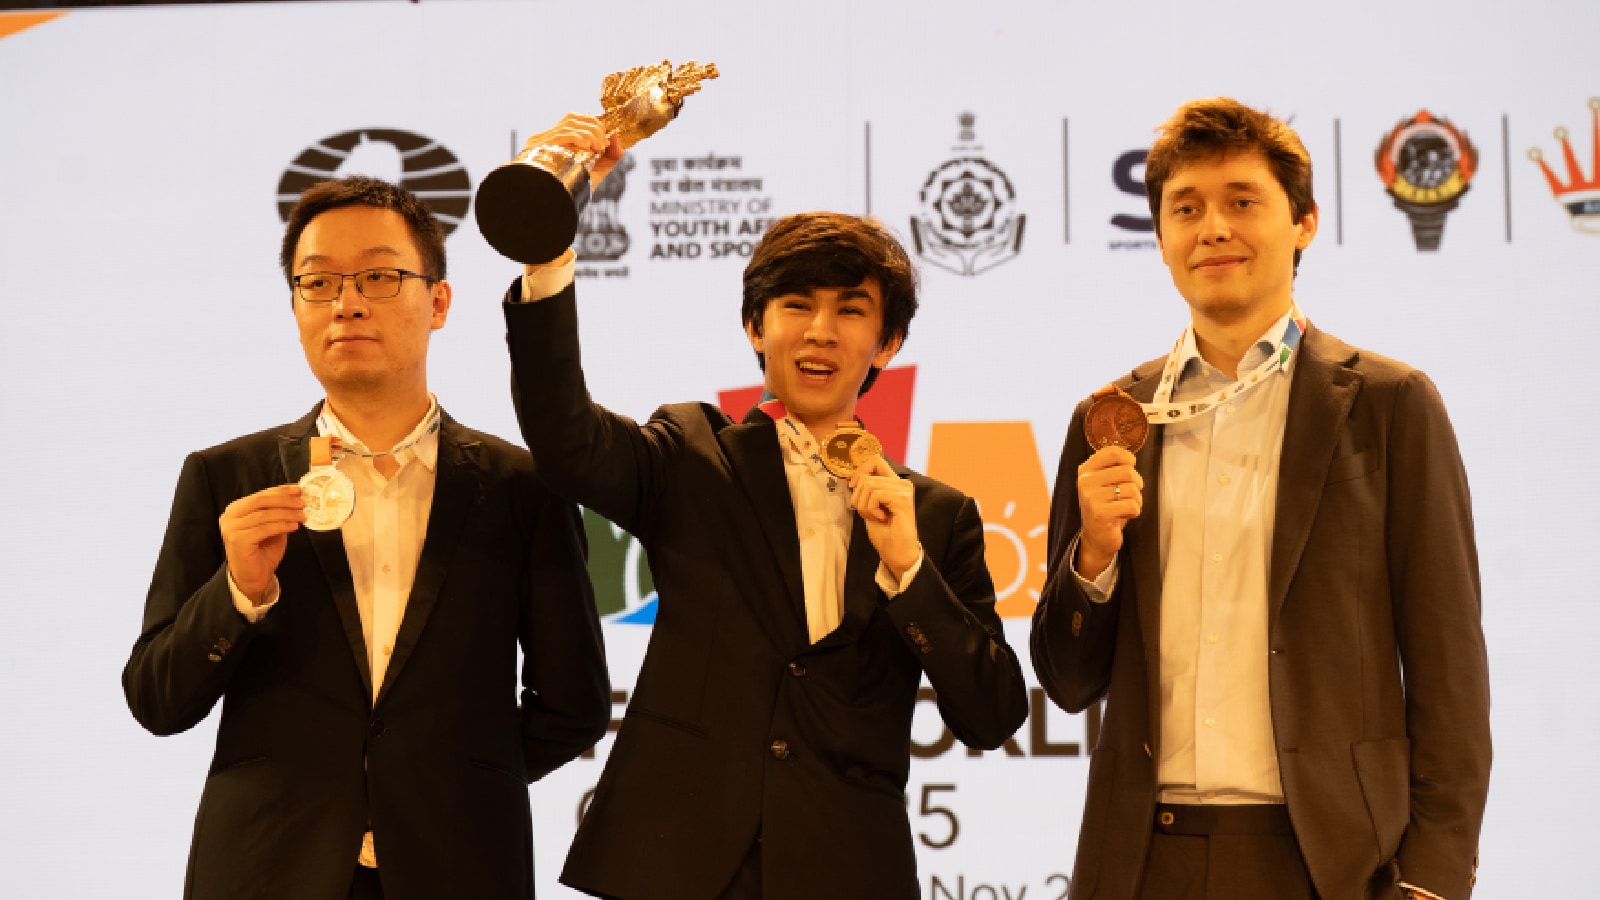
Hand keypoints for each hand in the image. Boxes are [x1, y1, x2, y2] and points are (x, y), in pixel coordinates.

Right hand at [219, 485, 303, 604]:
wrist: (251, 577)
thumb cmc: (262, 553)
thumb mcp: (272, 528)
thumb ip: (278, 513)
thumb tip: (297, 499)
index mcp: (237, 509)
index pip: (261, 495)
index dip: (281, 491)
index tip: (299, 490)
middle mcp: (230, 516)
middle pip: (261, 501)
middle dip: (285, 500)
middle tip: (303, 503)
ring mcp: (232, 528)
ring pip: (264, 514)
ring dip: (287, 514)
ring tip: (302, 516)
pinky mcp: (238, 539)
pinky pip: (265, 528)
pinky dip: (282, 525)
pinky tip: (294, 526)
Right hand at [520, 113, 624, 187]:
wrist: (561, 201)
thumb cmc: (580, 185)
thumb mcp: (601, 167)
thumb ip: (612, 152)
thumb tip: (616, 135)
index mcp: (563, 137)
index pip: (578, 118)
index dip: (595, 124)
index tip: (606, 140)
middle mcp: (552, 136)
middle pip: (575, 118)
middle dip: (595, 130)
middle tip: (603, 146)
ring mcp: (545, 139)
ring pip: (572, 124)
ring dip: (591, 134)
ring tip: (597, 150)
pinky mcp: (543, 145)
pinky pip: (566, 133)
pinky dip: (581, 138)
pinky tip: (588, 148)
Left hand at [849, 456, 919, 579]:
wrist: (897, 553)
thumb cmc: (885, 533)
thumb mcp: (870, 507)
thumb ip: (866, 491)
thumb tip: (854, 479)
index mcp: (895, 483)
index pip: (875, 460)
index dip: (860, 470)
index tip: (853, 486)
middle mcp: (902, 483)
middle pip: (867, 477)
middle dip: (860, 498)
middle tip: (871, 514)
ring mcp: (904, 490)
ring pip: (868, 486)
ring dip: (865, 506)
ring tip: (877, 517)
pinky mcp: (903, 498)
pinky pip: (874, 495)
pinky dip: (871, 509)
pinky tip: (882, 518)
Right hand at [1075, 446, 1142, 578]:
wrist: (1096, 538)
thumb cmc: (1106, 507)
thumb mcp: (1104, 483)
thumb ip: (1112, 468)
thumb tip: (1130, 457)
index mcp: (1085, 471)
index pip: (1112, 452)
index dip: (1128, 459)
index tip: (1130, 468)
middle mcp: (1085, 482)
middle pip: (1127, 471)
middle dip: (1137, 484)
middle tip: (1130, 494)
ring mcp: (1091, 497)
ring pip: (1132, 489)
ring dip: (1137, 500)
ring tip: (1126, 506)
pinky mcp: (1101, 513)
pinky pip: (1132, 506)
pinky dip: (1135, 512)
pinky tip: (1124, 516)